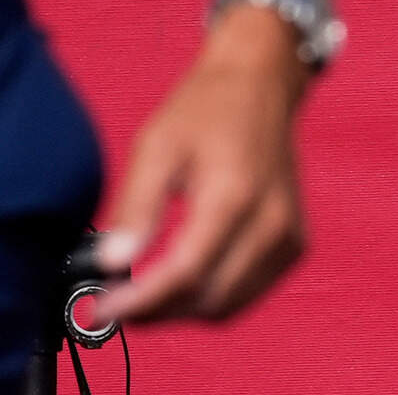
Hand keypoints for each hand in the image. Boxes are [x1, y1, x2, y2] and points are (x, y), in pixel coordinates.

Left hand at [95, 6, 311, 321]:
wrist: (259, 86)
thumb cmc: (203, 110)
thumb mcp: (155, 145)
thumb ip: (135, 206)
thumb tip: (109, 261)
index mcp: (234, 197)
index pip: (186, 272)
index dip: (142, 300)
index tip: (103, 310)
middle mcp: (272, 226)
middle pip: (210, 299)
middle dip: (159, 312)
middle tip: (113, 305)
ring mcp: (289, 240)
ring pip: (231, 305)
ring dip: (183, 311)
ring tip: (138, 296)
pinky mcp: (294, 246)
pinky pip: (249, 290)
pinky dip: (211, 297)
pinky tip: (176, 282)